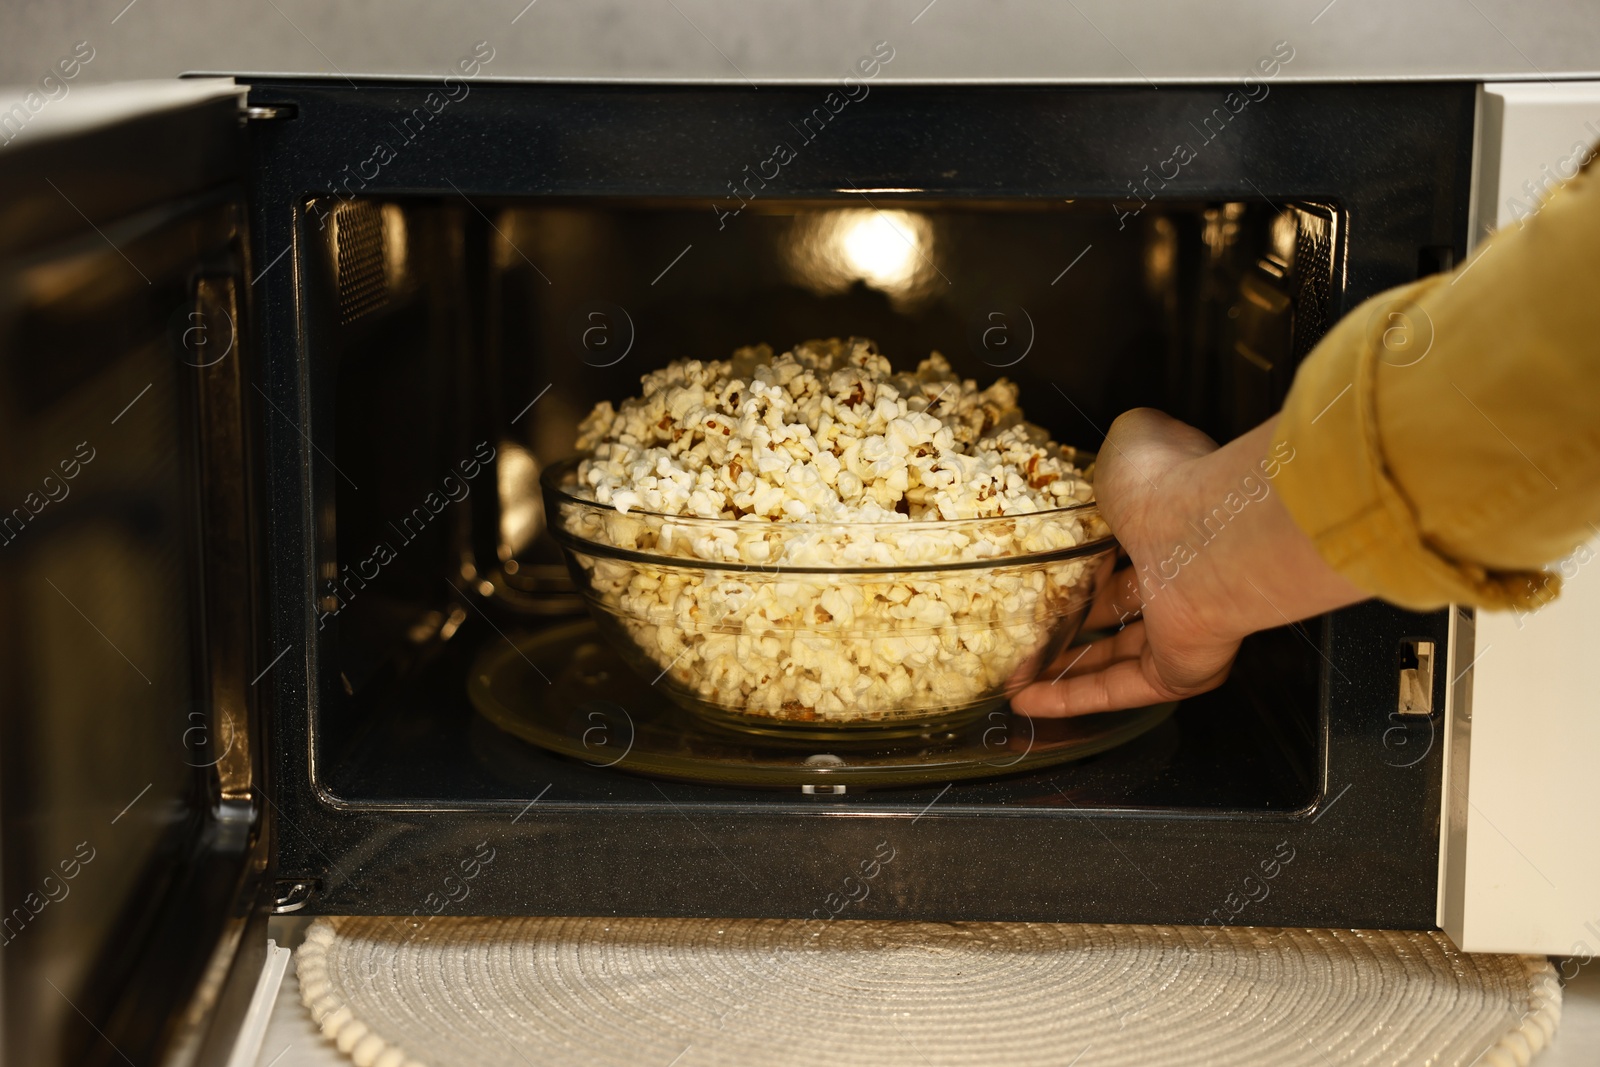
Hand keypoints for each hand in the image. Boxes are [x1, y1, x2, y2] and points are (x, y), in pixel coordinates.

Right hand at [1011, 409, 1365, 716]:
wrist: (1205, 531)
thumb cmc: (1170, 483)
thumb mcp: (1130, 442)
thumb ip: (1116, 455)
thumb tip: (1109, 462)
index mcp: (1170, 525)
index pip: (1124, 550)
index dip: (1082, 563)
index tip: (1044, 572)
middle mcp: (1180, 579)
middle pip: (1117, 611)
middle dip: (1070, 623)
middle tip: (1023, 630)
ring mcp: (1182, 630)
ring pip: (1114, 659)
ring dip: (1062, 671)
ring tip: (1012, 678)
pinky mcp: (1178, 670)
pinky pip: (1118, 691)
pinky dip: (1071, 699)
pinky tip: (1028, 703)